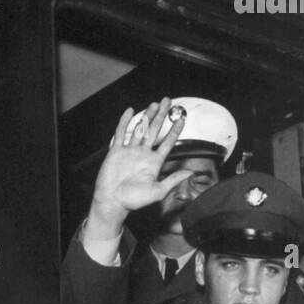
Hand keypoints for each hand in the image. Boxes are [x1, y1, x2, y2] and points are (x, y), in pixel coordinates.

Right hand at [83, 98, 189, 242]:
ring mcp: (130, 151)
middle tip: (167, 101)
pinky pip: (121, 133)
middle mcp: (143, 154)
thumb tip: (191, 173)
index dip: (175, 131)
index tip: (182, 119)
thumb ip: (173, 180)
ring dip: (147, 116)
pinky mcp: (116, 151)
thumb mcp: (158, 191)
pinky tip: (130, 111)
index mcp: (154, 162)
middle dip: (161, 115)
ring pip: (140, 129)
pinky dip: (125, 121)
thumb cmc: (134, 200)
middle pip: (154, 130)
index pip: (167, 142)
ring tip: (154, 104)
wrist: (112, 202)